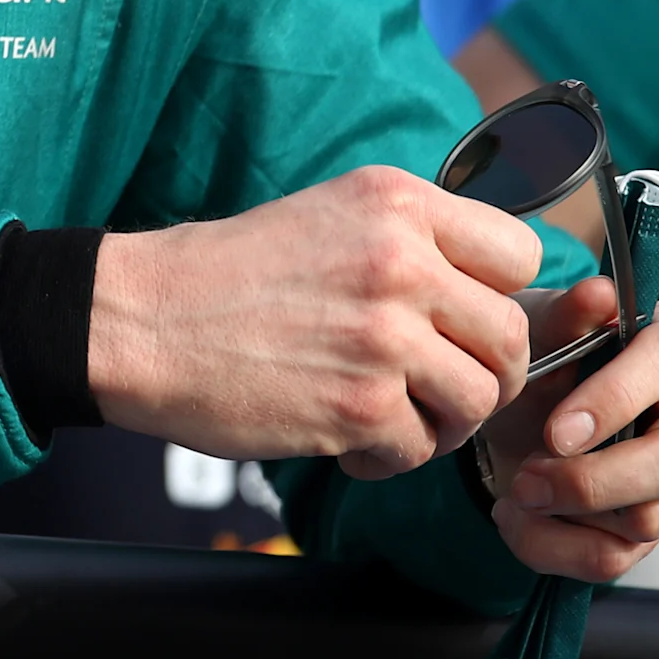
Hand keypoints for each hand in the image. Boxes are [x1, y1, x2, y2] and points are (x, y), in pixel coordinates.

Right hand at [89, 165, 538, 473]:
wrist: (138, 321)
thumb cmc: (223, 275)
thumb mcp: (324, 218)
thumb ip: (407, 242)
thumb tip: (488, 291)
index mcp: (394, 203)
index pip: (520, 255)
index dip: (497, 296)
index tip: (460, 318)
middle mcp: (399, 261)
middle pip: (512, 336)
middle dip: (483, 372)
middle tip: (437, 385)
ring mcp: (384, 336)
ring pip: (480, 399)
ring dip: (444, 421)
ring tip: (394, 415)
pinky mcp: (360, 406)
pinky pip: (421, 447)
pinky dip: (390, 456)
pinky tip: (350, 440)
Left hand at [476, 281, 658, 581]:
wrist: (515, 402)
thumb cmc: (543, 351)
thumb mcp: (538, 323)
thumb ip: (566, 313)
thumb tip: (598, 294)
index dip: (615, 401)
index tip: (555, 431)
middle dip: (595, 479)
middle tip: (527, 478)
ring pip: (648, 520)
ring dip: (567, 514)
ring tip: (515, 490)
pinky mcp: (653, 522)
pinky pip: (613, 557)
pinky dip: (552, 546)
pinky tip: (515, 517)